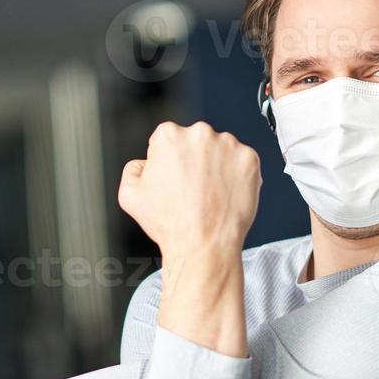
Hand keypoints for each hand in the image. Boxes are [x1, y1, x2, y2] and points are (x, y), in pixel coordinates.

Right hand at [118, 121, 260, 256]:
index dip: (168, 162)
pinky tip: (225, 195)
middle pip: (196, 142)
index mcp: (169, 136)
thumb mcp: (129, 195)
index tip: (174, 179)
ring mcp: (228, 145)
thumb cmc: (170, 223)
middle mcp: (199, 134)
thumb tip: (143, 164)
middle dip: (195, 161)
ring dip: (217, 167)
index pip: (168, 140)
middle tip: (192, 190)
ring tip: (210, 195)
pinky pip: (242, 163)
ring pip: (221, 151)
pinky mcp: (249, 159)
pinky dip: (237, 176)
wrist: (204, 245)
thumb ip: (132, 169)